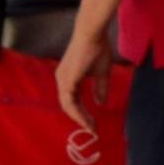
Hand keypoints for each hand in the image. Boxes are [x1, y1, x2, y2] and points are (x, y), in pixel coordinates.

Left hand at [56, 20, 111, 136]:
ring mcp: (62, 79)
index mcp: (69, 77)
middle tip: (92, 129)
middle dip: (80, 118)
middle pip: (68, 105)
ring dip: (79, 118)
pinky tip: (87, 119)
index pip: (73, 100)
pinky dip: (78, 112)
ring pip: (67, 105)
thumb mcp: (101, 73)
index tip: (93, 123)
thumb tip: (101, 103)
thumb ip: (100, 89)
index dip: (82, 112)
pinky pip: (70, 102)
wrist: (92, 35)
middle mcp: (62, 79)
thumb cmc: (97, 50)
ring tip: (91, 127)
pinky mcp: (66, 80)